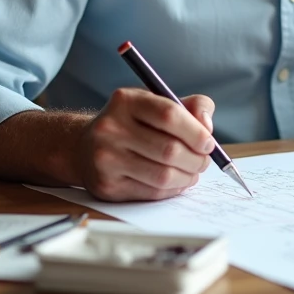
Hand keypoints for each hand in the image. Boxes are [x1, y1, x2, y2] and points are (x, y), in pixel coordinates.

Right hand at [74, 88, 215, 201]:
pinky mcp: (107, 186)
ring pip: (163, 175)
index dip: (196, 131)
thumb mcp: (156, 103)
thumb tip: (207, 127)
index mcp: (126, 101)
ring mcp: (106, 159)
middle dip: (196, 159)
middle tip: (204, 161)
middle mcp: (111, 128)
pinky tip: (176, 182)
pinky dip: (172, 190)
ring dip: (187, 177)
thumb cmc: (131, 123)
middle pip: (169, 149)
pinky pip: (151, 192)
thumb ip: (190, 107)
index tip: (208, 142)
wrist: (84, 146)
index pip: (169, 114)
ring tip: (192, 173)